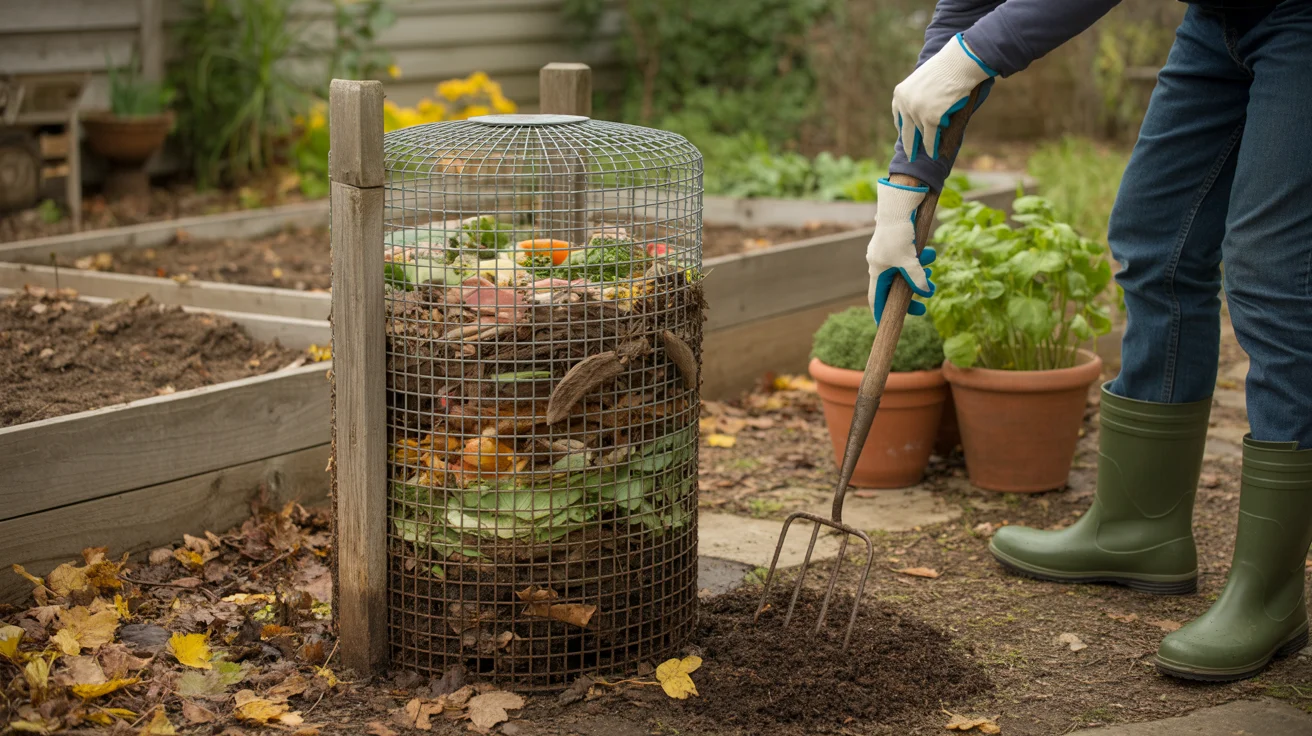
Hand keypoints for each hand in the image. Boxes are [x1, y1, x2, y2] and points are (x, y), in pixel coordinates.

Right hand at [867, 178, 935, 323]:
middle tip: (925, 306)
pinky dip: (920, 260)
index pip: (876, 299)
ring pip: (905, 271)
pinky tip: (930, 253)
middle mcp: (880, 264)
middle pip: (895, 288)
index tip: (884, 326)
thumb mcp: (910, 260)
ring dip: (921, 272)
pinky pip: (909, 259)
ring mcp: (887, 254)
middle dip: (912, 294)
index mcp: (877, 271)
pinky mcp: (896, 244)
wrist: (899, 204)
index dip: (880, 313)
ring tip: (932, 264)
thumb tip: (927, 293)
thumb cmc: (899, 234)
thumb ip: (918, 279)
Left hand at [892, 33, 995, 160]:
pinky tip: (933, 154)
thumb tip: (917, 116)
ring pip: (921, 133)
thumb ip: (916, 97)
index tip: (904, 135)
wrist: (959, 63)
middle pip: (906, 130)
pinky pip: (930, 137)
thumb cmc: (946, 69)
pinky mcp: (930, 118)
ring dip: (926, 141)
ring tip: (928, 151)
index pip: (898, 116)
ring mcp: (916, 111)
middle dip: (908, 144)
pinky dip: (931, 147)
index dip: (902, 128)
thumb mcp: (922, 82)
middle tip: (910, 155)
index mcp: (899, 93)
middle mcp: (904, 103)